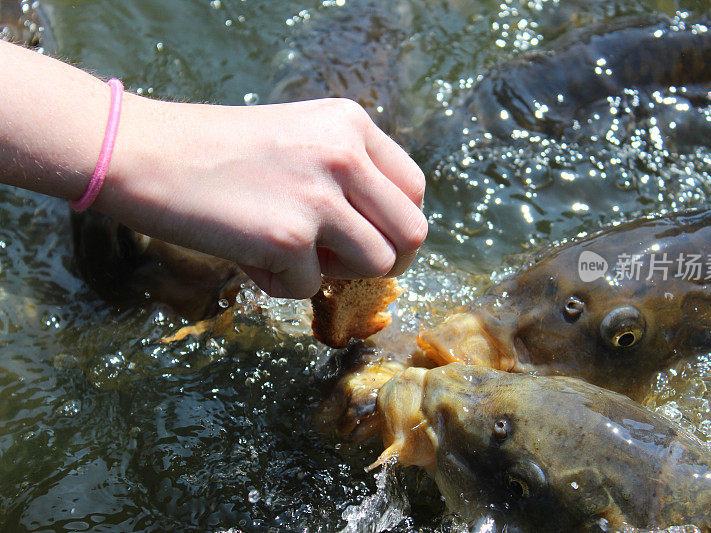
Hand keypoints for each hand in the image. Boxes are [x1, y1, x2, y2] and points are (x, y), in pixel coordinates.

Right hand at [98, 96, 426, 298]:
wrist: (144, 154)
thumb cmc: (217, 151)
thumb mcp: (300, 138)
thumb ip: (346, 172)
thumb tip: (381, 232)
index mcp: (351, 124)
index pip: (414, 188)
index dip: (399, 223)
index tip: (375, 240)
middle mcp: (345, 155)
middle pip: (412, 233)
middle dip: (390, 261)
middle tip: (350, 266)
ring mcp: (320, 196)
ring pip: (377, 265)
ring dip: (337, 273)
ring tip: (291, 254)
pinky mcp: (288, 237)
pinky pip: (310, 286)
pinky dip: (281, 282)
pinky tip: (247, 254)